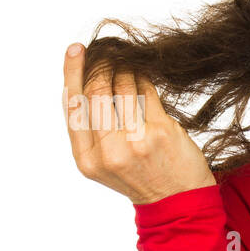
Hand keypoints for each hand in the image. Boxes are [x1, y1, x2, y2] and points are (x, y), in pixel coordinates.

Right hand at [61, 43, 216, 203]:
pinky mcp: (161, 131)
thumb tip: (79, 80)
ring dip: (125, 69)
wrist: (177, 201)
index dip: (72, 72)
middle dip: (101, 64)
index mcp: (87, 159)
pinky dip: (144, 78)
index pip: (73, 105)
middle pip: (97, 91)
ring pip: (123, 86)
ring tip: (127, 64)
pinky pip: (147, 91)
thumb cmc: (138, 175)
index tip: (76, 49)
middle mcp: (109, 151)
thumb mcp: (102, 162)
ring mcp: (136, 140)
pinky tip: (143, 75)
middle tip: (107, 51)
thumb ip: (88, 129)